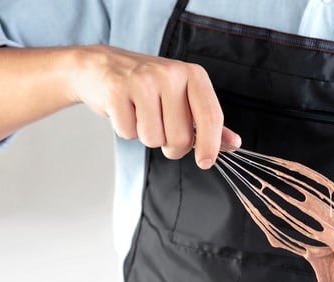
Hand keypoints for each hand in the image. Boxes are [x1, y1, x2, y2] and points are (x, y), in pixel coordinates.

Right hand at [68, 45, 239, 167]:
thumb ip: (208, 122)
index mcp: (193, 75)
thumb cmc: (148, 87)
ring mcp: (142, 80)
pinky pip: (128, 133)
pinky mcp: (116, 90)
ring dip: (146, 137)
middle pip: (181, 137)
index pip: (211, 116)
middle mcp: (170, 74)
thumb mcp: (183, 98)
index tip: (206, 162)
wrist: (99, 66)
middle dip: (171, 145)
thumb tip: (234, 143)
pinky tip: (123, 110)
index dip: (211, 145)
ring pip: (154, 139)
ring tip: (140, 115)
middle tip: (161, 128)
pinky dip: (125, 130)